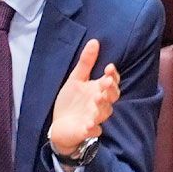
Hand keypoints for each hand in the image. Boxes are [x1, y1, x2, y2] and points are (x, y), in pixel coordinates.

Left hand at [46, 38, 119, 157]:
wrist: (60, 126)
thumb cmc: (71, 102)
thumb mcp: (75, 80)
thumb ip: (86, 63)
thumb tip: (94, 41)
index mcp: (99, 90)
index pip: (112, 81)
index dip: (113, 75)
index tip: (108, 67)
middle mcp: (100, 103)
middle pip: (112, 96)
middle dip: (110, 89)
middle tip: (105, 83)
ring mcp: (95, 117)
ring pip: (105, 112)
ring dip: (102, 106)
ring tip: (97, 99)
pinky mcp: (87, 131)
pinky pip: (94, 130)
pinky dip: (92, 129)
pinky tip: (89, 126)